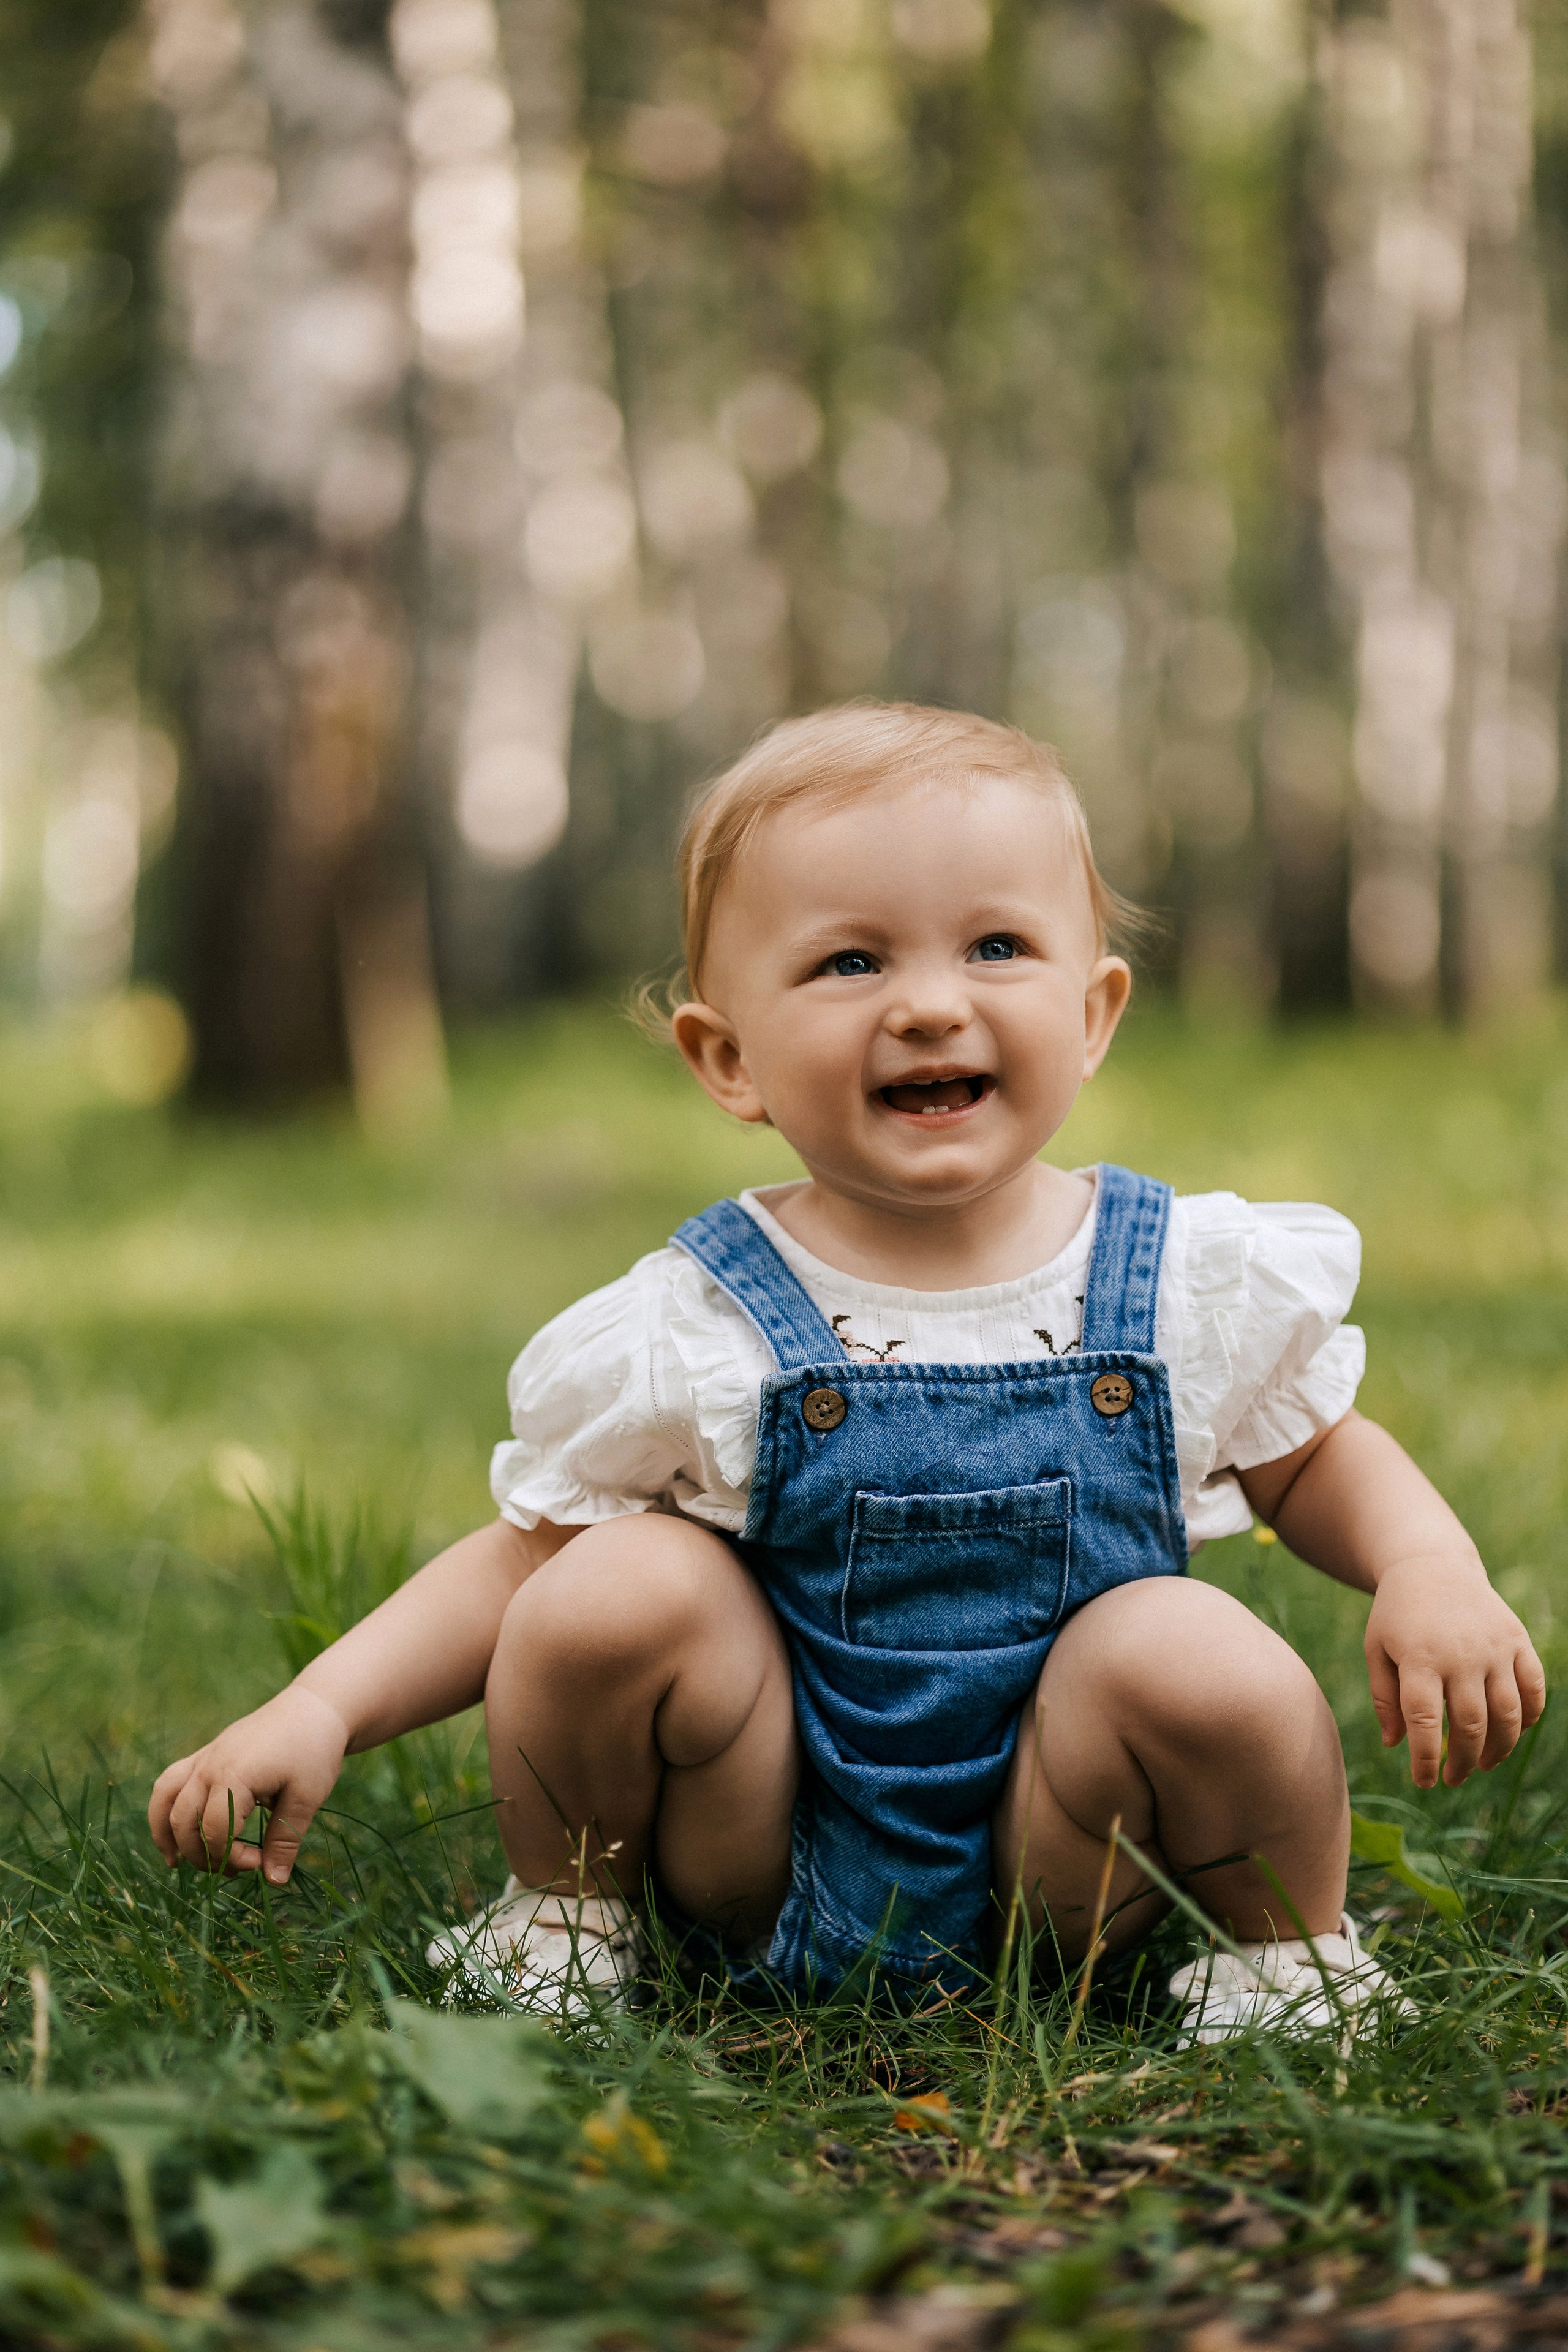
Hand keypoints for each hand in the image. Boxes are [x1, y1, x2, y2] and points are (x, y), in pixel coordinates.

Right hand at [149, 1685, 349, 1882]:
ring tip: (176, 1863)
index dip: (234, 1858)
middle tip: (234, 1869)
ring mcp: (204, 1757)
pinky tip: (174, 1832)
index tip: (261, 1862)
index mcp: (233, 1775)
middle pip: (185, 1822)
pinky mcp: (206, 1753)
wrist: (315, 1707)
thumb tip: (274, 1881)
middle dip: (204, 1855)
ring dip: (167, 1835)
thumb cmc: (314, 1750)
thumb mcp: (307, 1798)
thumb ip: (285, 1840)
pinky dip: (164, 1809)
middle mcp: (209, 1765)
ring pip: (165, 1800)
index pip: (216, 1833)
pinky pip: (170, 1782)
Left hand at [1365, 1554, 1545, 1788]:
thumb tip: (1394, 1745)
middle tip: (1453, 1778)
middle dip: (1464, 1762)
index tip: (1425, 1782)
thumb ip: (1385, 1698)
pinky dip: (1528, 1718)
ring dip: (1499, 1749)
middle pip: (1471, 1725)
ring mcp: (1494, 1646)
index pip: (1426, 1722)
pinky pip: (1533, 1689)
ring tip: (1482, 1764)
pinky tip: (1511, 1733)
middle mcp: (1461, 1654)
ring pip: (1508, 1714)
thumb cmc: (1398, 1615)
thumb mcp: (1376, 1650)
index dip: (1425, 1759)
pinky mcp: (1516, 1640)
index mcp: (1419, 1658)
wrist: (1432, 1565)